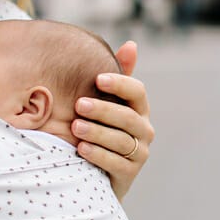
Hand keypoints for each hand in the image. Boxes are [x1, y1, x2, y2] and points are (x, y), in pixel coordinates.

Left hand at [73, 40, 154, 199]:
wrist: (97, 172)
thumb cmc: (100, 128)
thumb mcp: (106, 102)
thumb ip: (117, 76)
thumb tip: (131, 45)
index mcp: (139, 109)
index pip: (137, 92)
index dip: (119, 84)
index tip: (97, 79)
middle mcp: (144, 130)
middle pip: (128, 117)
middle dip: (103, 110)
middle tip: (79, 105)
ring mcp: (139, 153)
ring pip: (121, 140)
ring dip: (97, 133)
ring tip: (75, 127)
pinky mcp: (129, 174)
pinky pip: (116, 163)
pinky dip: (98, 155)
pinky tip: (81, 149)